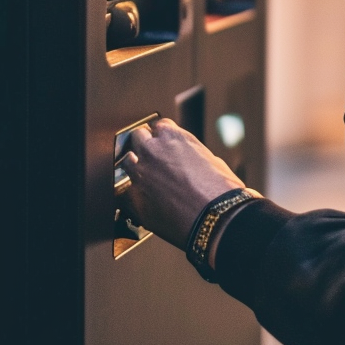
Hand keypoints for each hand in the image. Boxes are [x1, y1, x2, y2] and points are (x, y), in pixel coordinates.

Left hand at [117, 118, 243, 249]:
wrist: (216, 219)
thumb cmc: (221, 191)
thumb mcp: (211, 160)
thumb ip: (191, 155)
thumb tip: (188, 160)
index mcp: (174, 137)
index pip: (159, 125)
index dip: (162, 136)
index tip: (164, 143)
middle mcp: (153, 150)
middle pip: (138, 137)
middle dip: (144, 145)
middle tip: (153, 158)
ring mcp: (140, 174)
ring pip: (127, 162)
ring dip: (135, 168)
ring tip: (146, 179)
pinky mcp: (133, 200)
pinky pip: (123, 193)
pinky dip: (130, 195)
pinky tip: (140, 201)